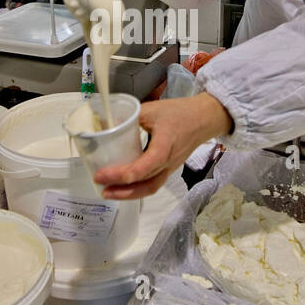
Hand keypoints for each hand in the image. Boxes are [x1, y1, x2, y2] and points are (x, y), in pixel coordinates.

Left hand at [94, 93, 232, 198]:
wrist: (204, 118)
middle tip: (101, 188)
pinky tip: (123, 186)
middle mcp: (168, 162)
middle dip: (121, 191)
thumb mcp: (151, 110)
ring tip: (109, 192)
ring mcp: (170, 168)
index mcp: (164, 147)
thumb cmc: (179, 112)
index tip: (100, 174)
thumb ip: (129, 117)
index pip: (142, 169)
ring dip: (129, 194)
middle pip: (145, 185)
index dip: (119, 175)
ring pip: (150, 188)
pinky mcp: (169, 168)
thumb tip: (105, 126)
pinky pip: (153, 184)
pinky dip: (137, 189)